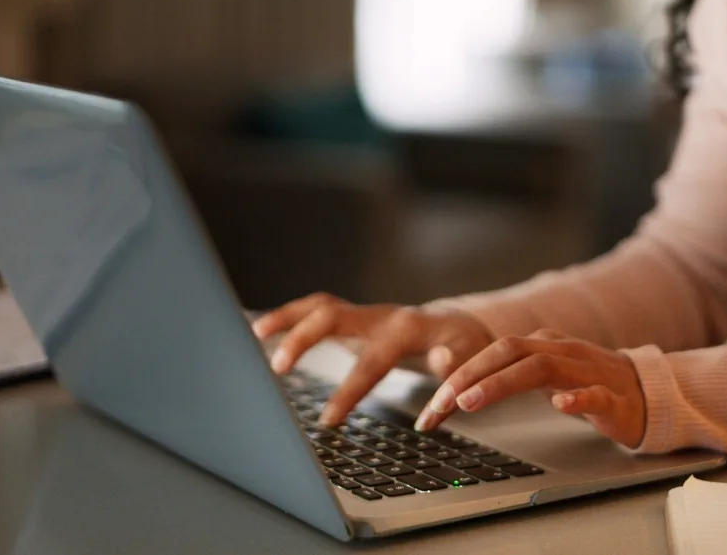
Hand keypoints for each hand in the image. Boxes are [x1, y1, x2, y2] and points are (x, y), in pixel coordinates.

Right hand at [252, 293, 493, 425]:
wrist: (463, 324)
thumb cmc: (466, 346)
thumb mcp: (472, 360)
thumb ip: (453, 370)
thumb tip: (438, 374)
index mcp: (408, 329)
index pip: (372, 361)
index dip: (350, 391)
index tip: (329, 421)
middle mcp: (382, 316)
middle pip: (334, 315)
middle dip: (304, 338)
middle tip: (277, 368)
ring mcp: (365, 314)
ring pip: (320, 306)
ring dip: (287, 317)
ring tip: (254, 334)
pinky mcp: (354, 318)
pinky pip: (318, 311)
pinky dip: (291, 317)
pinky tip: (262, 328)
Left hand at [414, 330, 646, 448]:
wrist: (648, 393)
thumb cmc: (590, 385)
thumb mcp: (544, 377)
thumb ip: (509, 376)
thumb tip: (459, 389)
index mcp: (543, 346)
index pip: (493, 352)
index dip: (459, 375)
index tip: (433, 406)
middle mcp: (562, 351)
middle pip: (509, 352)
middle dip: (469, 376)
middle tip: (440, 404)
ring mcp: (589, 370)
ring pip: (542, 368)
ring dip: (502, 384)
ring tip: (472, 401)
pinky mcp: (614, 397)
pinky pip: (595, 393)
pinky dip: (576, 399)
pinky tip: (560, 406)